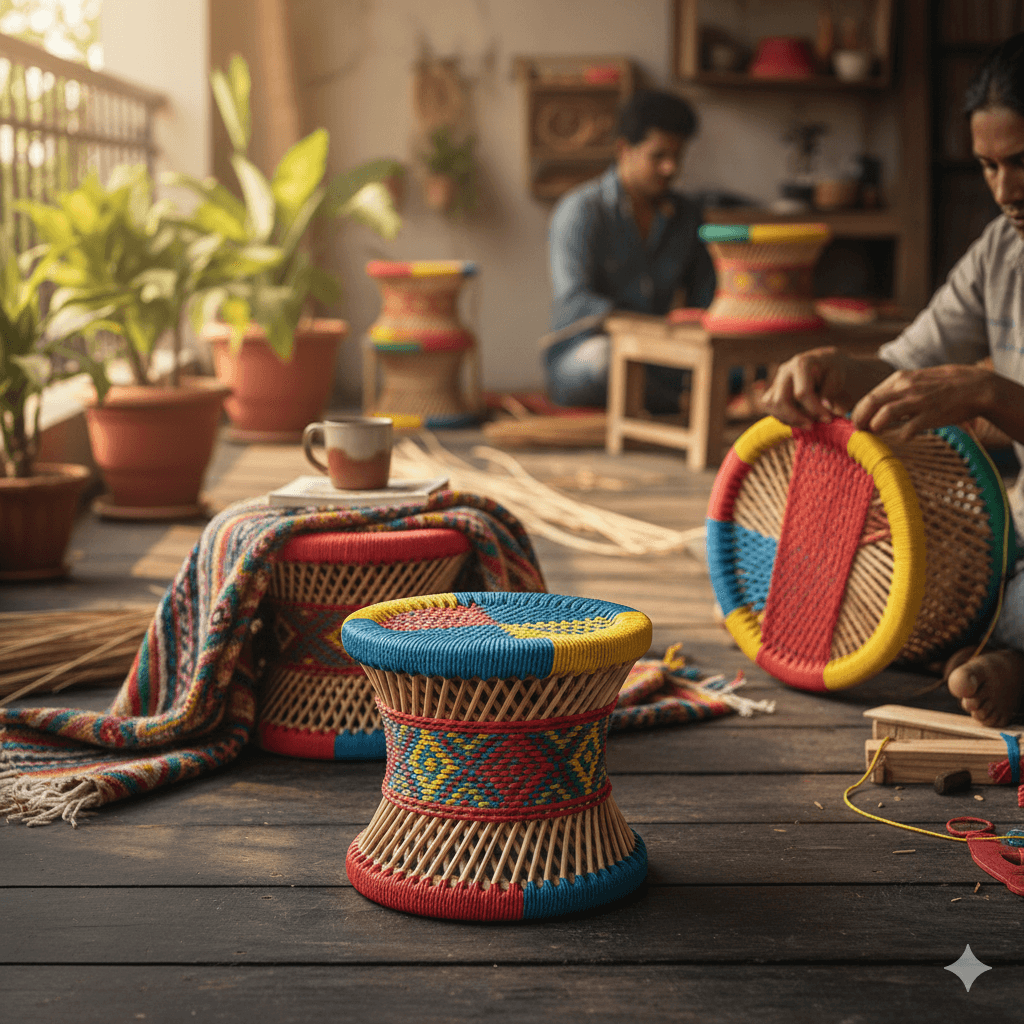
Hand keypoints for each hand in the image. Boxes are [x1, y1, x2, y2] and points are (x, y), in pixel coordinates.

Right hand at [759, 347, 871, 426]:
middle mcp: (784, 371)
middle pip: (780, 401)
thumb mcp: (838, 376)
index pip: (801, 393)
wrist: (823, 364)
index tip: (828, 419)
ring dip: (788, 419)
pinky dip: (783, 417)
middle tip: (812, 426)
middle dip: (796, 418)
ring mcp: (776, 381)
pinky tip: (799, 419)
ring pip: (772, 406)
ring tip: (807, 423)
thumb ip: (831, 390)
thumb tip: (824, 406)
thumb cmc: (832, 370)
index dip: (814, 410)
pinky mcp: (772, 390)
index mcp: (801, 364)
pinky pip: (770, 408)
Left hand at [850, 364, 998, 440]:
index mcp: (899, 379)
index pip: (869, 396)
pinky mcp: (931, 415)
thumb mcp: (915, 380)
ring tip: (875, 434)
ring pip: (884, 415)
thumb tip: (875, 409)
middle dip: (860, 420)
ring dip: (875, 427)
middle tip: (859, 432)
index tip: (857, 423)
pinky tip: (903, 438)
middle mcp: (906, 388)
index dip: (859, 412)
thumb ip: (896, 392)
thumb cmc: (942, 386)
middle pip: (871, 404)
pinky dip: (901, 435)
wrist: (975, 386)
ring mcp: (918, 401)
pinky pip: (908, 429)